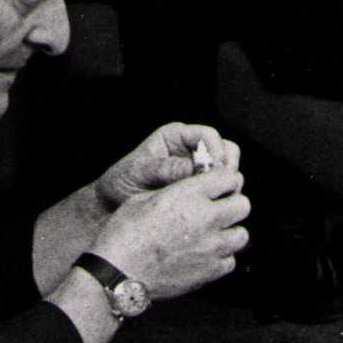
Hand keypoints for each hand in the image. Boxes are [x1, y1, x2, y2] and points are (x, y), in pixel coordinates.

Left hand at [95, 123, 239, 209]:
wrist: (114, 203)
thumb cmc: (122, 182)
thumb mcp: (137, 172)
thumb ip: (163, 168)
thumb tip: (191, 168)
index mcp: (175, 136)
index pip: (208, 135)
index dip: (216, 150)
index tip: (215, 170)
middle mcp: (191, 149)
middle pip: (226, 150)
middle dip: (227, 168)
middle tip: (220, 187)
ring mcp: (199, 170)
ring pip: (229, 170)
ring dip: (227, 184)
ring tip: (215, 199)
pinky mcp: (200, 189)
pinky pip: (221, 189)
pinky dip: (221, 197)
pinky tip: (211, 207)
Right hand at [96, 160, 249, 300]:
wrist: (118, 273)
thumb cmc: (124, 234)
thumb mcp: (143, 198)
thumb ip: (175, 191)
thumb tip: (191, 189)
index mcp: (188, 195)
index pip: (229, 177)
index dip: (224, 181)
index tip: (217, 187)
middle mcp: (206, 218)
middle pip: (243, 205)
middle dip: (232, 205)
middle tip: (218, 211)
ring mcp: (211, 247)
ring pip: (241, 234)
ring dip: (229, 233)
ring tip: (212, 236)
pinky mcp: (210, 271)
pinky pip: (230, 260)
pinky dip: (221, 258)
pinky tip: (204, 256)